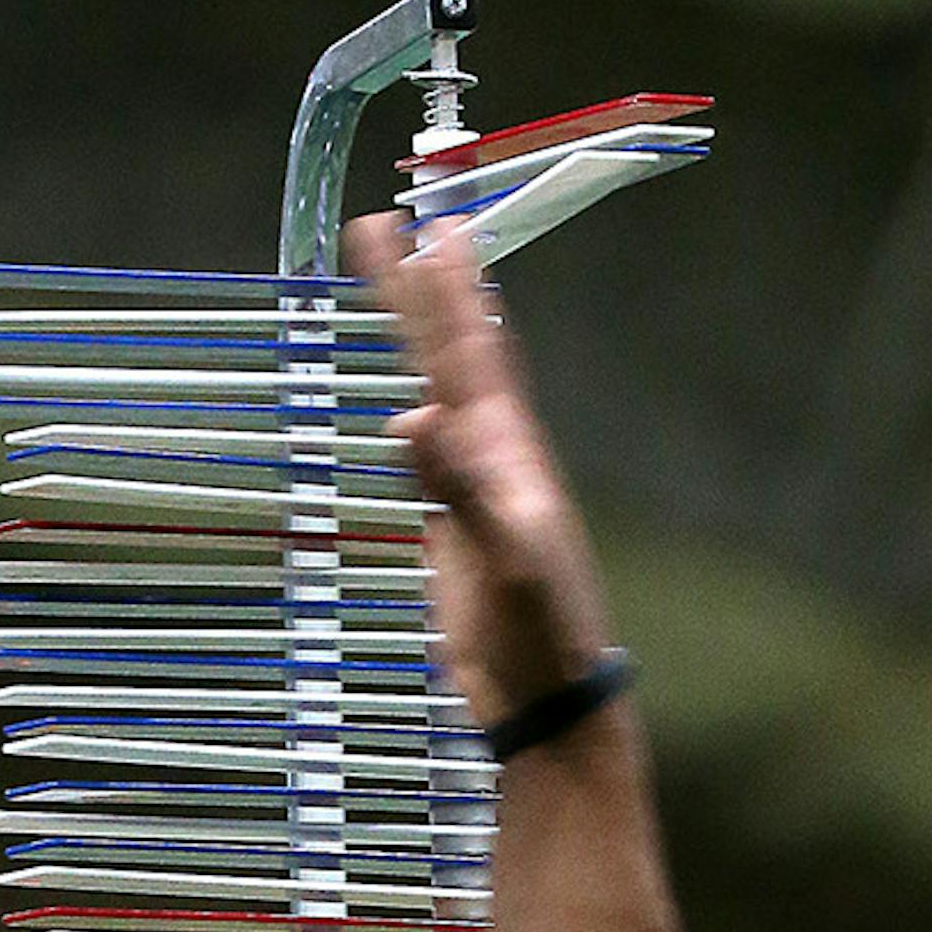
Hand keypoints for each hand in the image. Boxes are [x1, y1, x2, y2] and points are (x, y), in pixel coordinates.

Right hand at [345, 212, 614, 733]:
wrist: (547, 704)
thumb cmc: (539, 634)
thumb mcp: (504, 558)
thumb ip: (460, 490)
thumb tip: (412, 417)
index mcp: (509, 454)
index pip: (470, 355)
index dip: (448, 295)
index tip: (428, 228)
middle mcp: (492, 461)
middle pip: (449, 361)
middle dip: (418, 297)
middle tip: (384, 228)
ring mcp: (474, 496)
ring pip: (437, 403)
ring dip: (415, 351)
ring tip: (395, 299)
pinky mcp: (455, 538)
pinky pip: (429, 466)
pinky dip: (414, 432)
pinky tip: (405, 418)